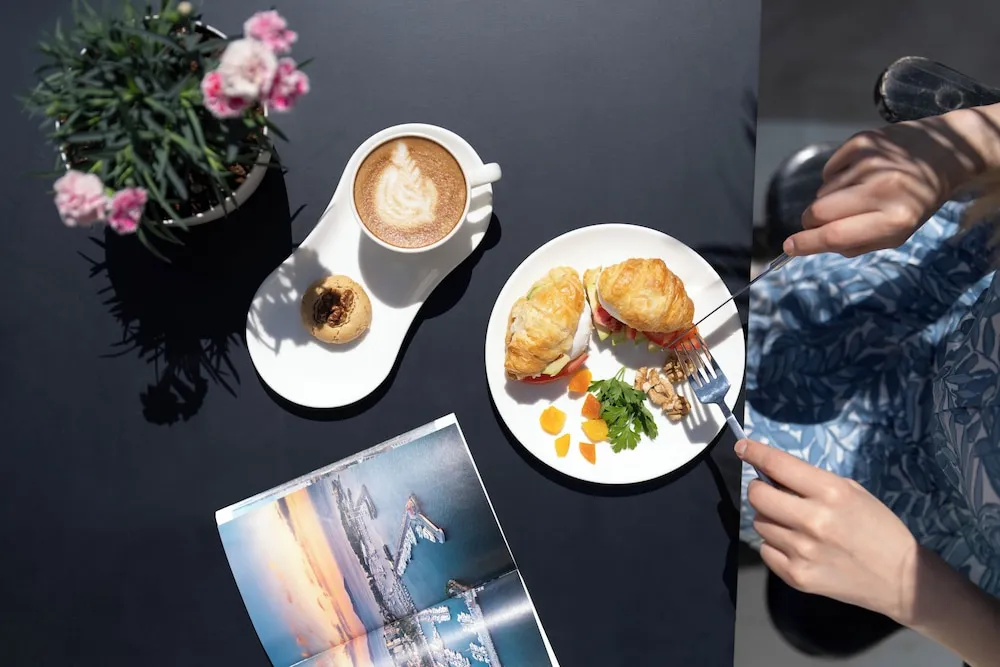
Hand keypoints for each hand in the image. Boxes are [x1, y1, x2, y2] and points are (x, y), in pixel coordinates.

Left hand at [738, 439, 919, 622]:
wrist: (900, 578)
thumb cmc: (877, 528)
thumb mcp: (852, 492)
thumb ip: (812, 482)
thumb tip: (773, 474)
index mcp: (830, 492)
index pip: (777, 465)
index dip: (754, 453)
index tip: (743, 447)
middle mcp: (812, 520)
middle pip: (757, 496)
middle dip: (760, 489)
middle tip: (772, 492)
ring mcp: (802, 551)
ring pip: (759, 523)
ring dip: (770, 519)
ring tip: (794, 524)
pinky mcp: (797, 576)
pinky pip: (766, 550)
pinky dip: (775, 545)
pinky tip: (797, 546)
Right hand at [784, 107, 999, 256]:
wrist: (945, 152)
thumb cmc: (918, 201)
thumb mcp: (898, 232)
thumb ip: (856, 242)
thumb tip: (812, 243)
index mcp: (895, 219)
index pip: (836, 235)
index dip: (806, 243)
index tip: (789, 246)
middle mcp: (882, 189)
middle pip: (819, 211)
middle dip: (812, 221)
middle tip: (823, 221)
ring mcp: (870, 162)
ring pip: (822, 191)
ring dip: (830, 198)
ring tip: (858, 192)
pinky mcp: (862, 142)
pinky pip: (828, 170)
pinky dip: (836, 177)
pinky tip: (859, 174)